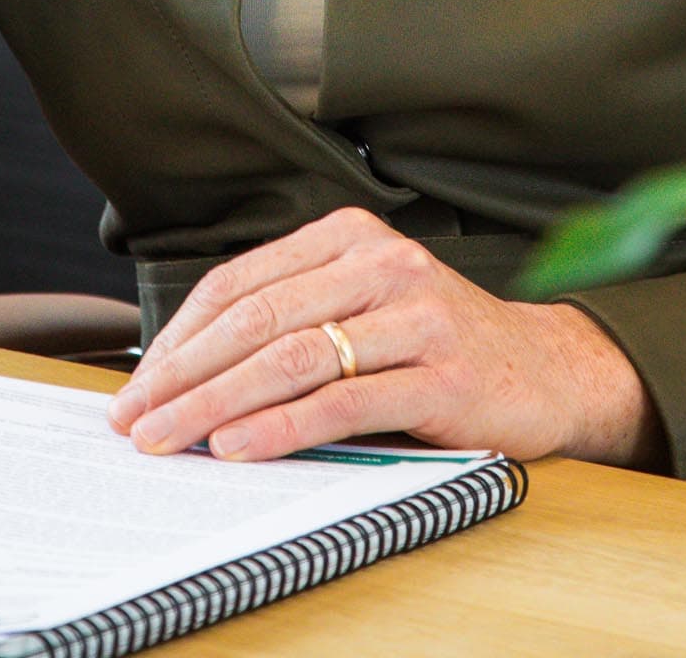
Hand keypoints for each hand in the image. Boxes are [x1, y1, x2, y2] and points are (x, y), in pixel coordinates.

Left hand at [104, 208, 653, 465]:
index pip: (240, 284)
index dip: (179, 337)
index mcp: (349, 237)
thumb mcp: (363, 308)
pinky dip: (282, 427)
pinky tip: (240, 447)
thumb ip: (292, 321)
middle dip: (184, 376)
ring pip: (293, 359)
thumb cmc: (438, 346)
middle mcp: (382, 263)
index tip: (137, 384)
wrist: (549, 370)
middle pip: (257, 321)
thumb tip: (182, 374)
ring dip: (218, 404)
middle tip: (136, 419)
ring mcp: (417, 316)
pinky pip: (345, 401)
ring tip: (172, 438)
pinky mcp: (444, 374)